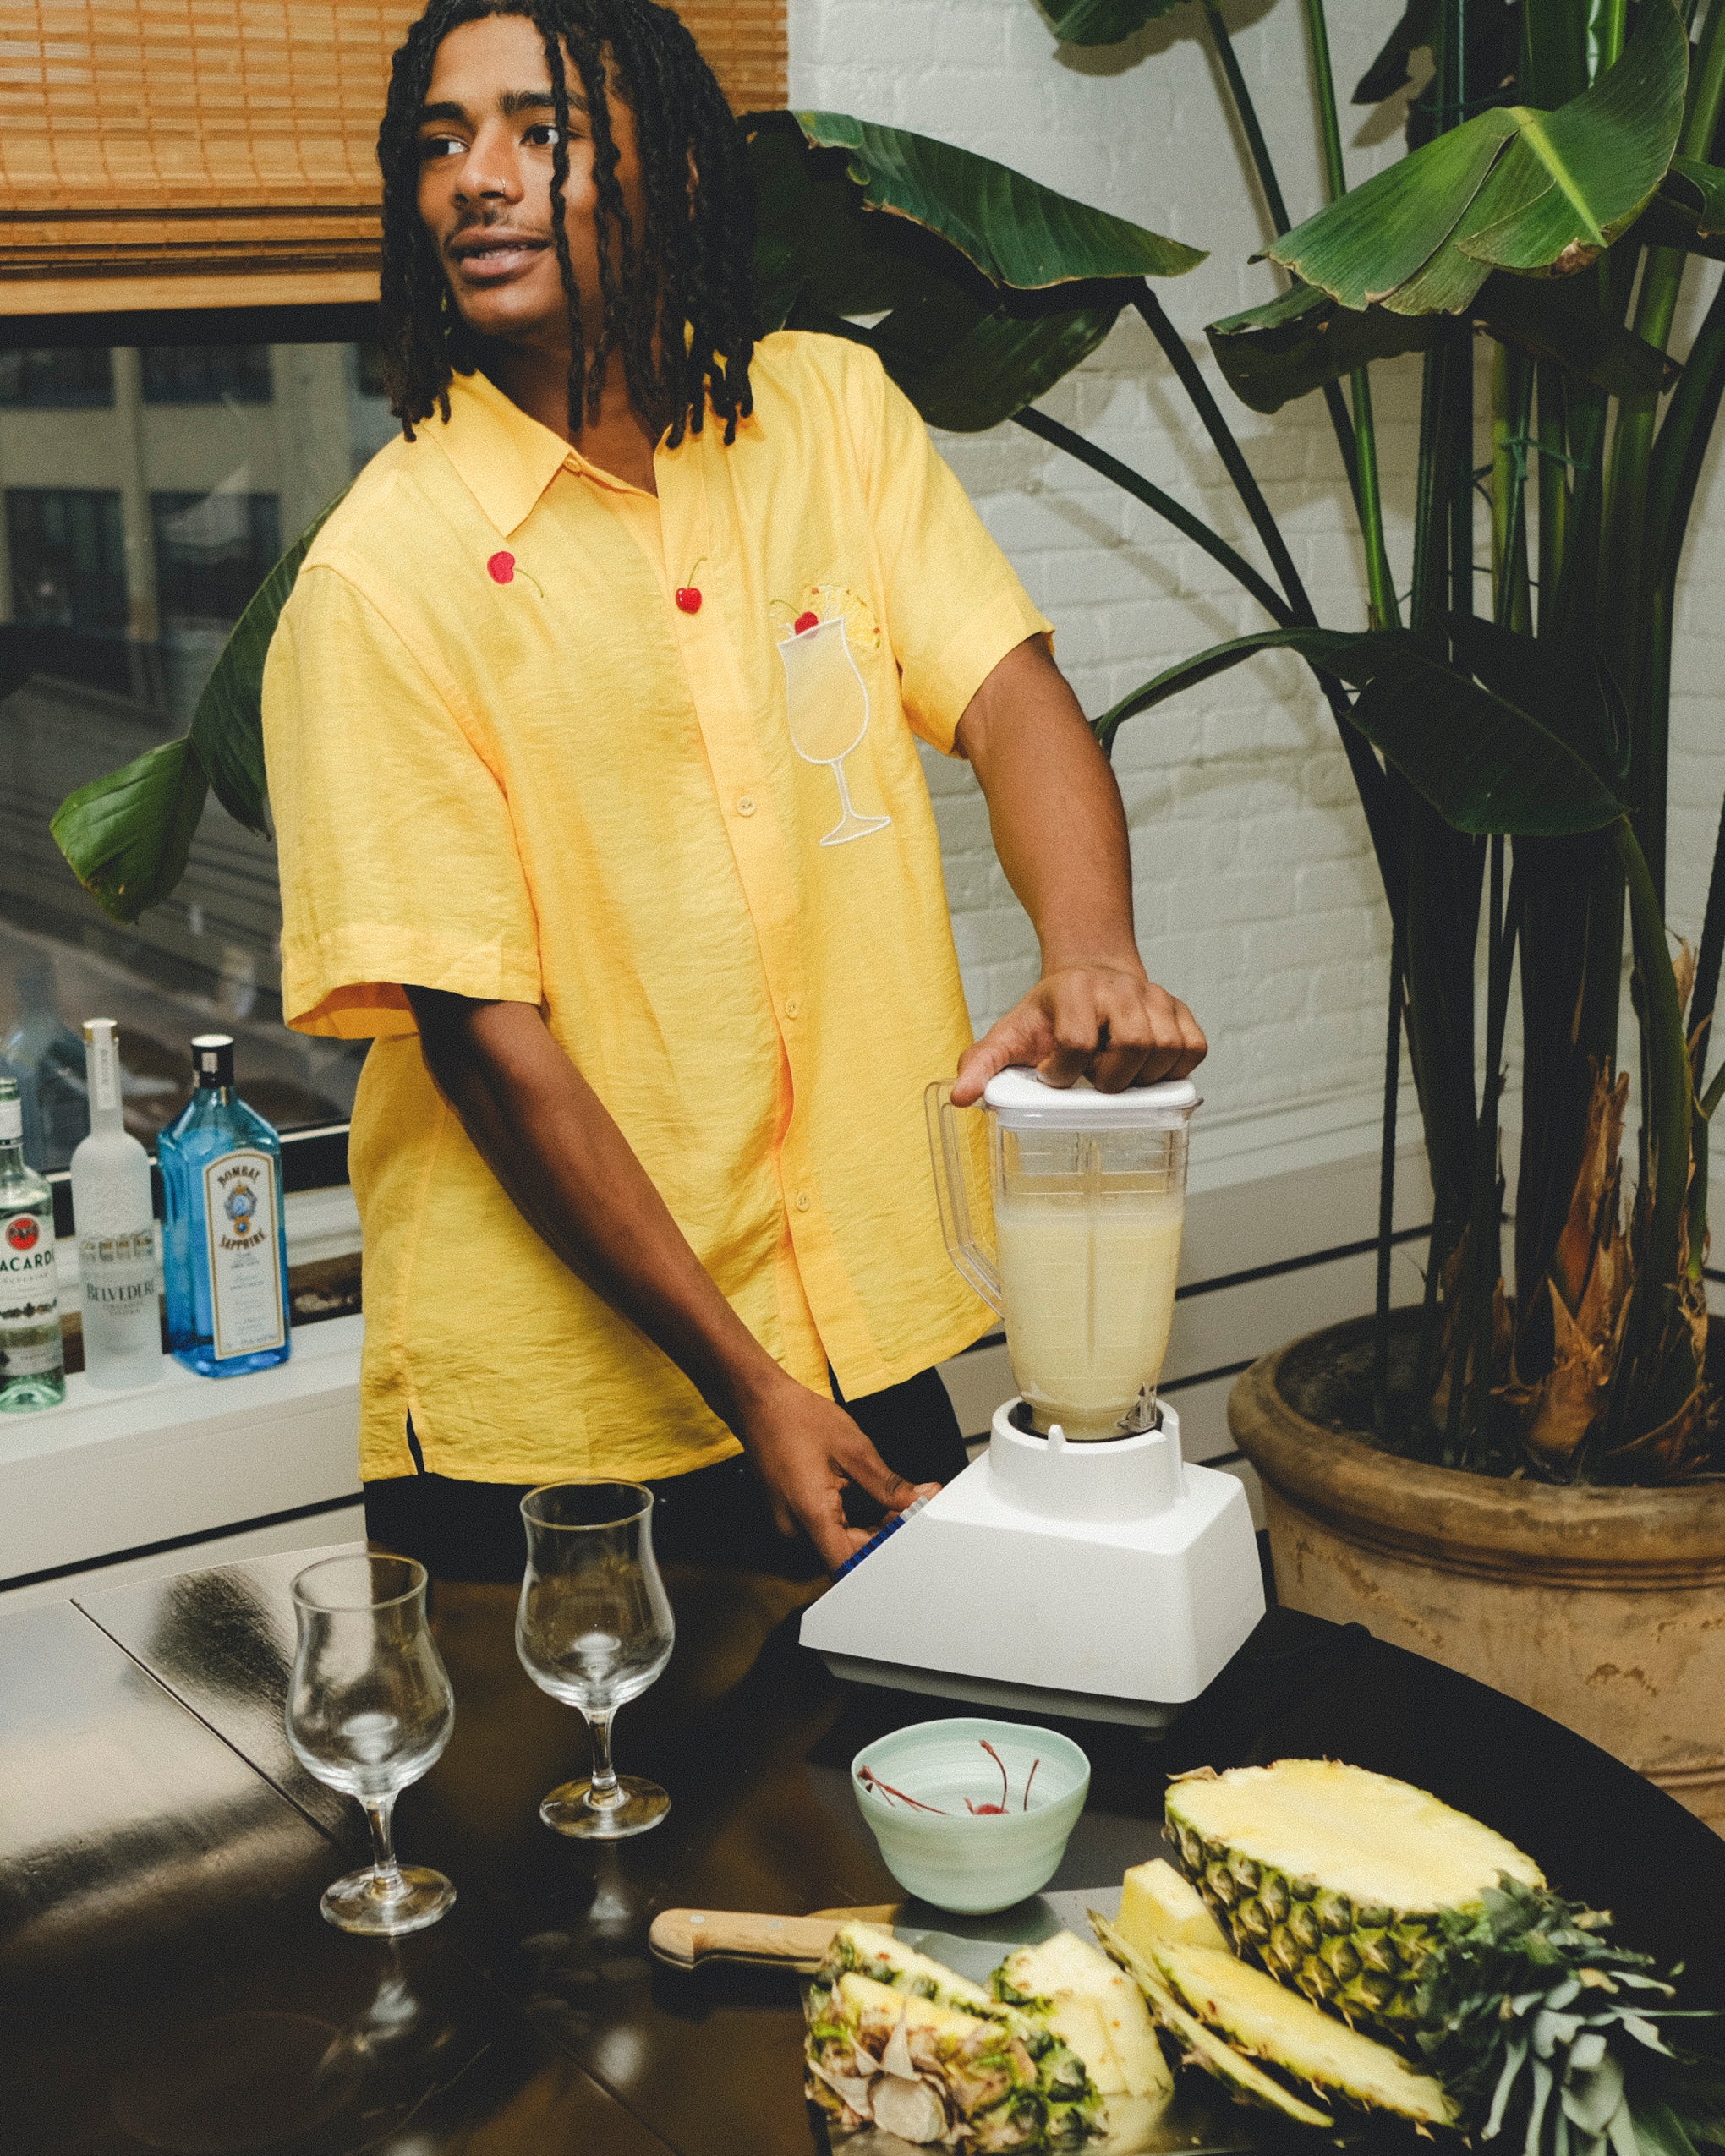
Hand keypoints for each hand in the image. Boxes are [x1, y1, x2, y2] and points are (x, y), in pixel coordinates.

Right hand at [737, 1376, 938, 1572]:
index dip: (881, 1554)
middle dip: (881, 1536)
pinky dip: (849, 1522)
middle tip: (906, 1510)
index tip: (904, 1534)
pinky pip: (824, 1532)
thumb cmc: (797, 1419)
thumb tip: (918, 1499)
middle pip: (846, 1554)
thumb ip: (888, 1484)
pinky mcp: (789, 1517)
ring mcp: (789, 1524)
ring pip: (836, 1544)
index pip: (848, 1563)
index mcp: (812, 1513)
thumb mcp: (854, 1448)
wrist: (758, 1404)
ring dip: (867, 1530)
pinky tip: (865, 1501)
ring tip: (889, 1502)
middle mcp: (795, 1528)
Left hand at [953, 961, 1205, 1104]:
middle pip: (1133, 1044)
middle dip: (1112, 1077)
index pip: (1078, 1041)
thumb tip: (961, 1098)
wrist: (1090, 974)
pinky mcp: (1180, 1010)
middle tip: (1094, 1078)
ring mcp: (1154, 997)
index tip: (1053, 1075)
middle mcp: (1119, 989)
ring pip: (1167, 1049)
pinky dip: (1175, 1070)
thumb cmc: (1050, 1015)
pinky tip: (1147, 1070)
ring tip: (1118, 1073)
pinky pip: (1193, 1049)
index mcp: (1073, 991)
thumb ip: (983, 1064)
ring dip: (1143, 1076)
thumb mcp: (1010, 1034)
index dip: (1065, 1072)